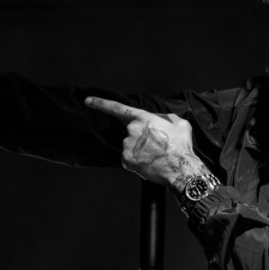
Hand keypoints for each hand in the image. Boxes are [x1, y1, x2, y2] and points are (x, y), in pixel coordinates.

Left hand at [85, 96, 208, 189]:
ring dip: (139, 150)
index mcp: (143, 118)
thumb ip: (167, 117)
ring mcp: (127, 145)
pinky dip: (136, 161)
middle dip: (140, 138)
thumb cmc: (181, 146)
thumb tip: (162, 119)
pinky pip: (128, 158)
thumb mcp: (180, 124)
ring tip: (155, 155)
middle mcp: (131, 130)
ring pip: (129, 145)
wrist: (180, 168)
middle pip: (130, 131)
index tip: (88, 101)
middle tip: (156, 146)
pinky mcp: (125, 159)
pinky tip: (148, 162)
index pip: (117, 108)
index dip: (101, 104)